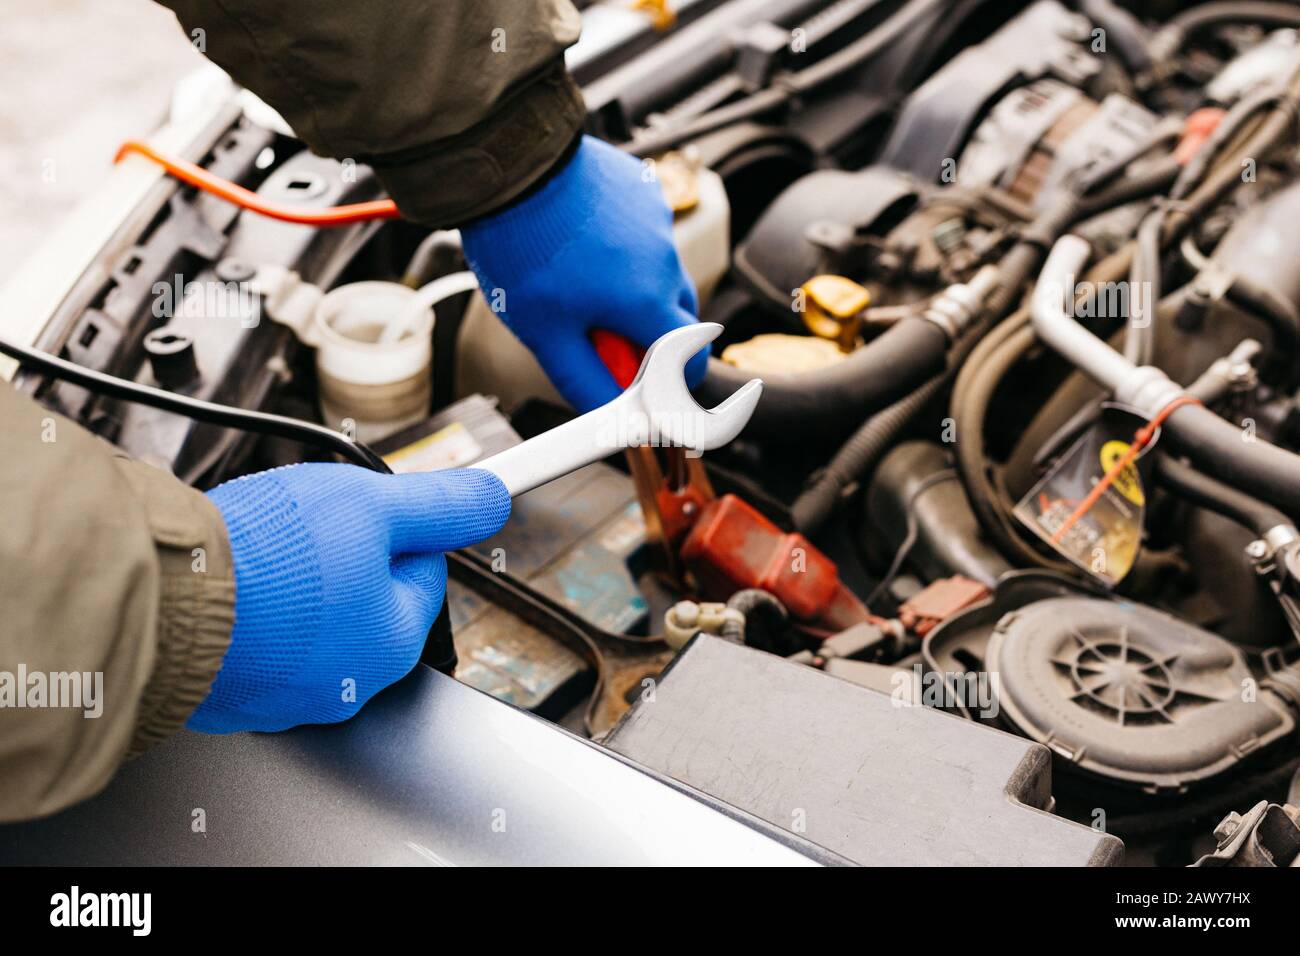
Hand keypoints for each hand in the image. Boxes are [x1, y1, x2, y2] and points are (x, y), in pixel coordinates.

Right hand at [188, 464, 509, 732]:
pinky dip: (252, 617)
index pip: (422, 571)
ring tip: (264, 559)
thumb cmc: (268, 560)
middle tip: (302, 533)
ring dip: (296, 587)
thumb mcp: (373, 506)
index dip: (392, 529)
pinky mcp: (235, 698)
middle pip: (366, 599)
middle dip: (341, 560)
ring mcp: (288, 698)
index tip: (361, 512)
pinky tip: (235, 589)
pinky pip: (259, 645)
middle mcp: (350, 686)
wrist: (167, 598)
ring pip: (312, 622)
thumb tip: (491, 500)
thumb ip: (441, 505)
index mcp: (394, 641)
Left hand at [461, 135, 706, 411]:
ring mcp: (657, 221)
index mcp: (648, 302)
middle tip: (601, 338)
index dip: (675, 383)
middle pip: (678, 318)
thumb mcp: (546, 334)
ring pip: (660, 274)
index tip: (651, 390)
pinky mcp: (643, 192)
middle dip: (650, 338)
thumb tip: (612, 422)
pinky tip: (581, 242)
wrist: (510, 168)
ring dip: (634, 291)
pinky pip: (646, 235)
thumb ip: (586, 382)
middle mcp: (665, 260)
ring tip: (579, 283)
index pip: (691, 361)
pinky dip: (624, 249)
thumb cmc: (523, 248)